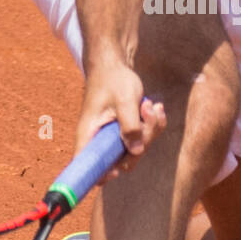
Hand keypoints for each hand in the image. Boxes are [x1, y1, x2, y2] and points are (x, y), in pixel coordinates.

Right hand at [76, 59, 166, 180]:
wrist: (113, 64)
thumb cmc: (113, 79)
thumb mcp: (124, 101)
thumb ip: (130, 126)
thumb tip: (136, 152)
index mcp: (89, 135)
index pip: (87, 167)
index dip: (102, 175)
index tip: (117, 169)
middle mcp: (99, 140)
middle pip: (122, 160)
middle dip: (142, 142)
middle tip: (146, 113)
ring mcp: (112, 136)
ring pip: (136, 149)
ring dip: (150, 129)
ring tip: (149, 105)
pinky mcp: (124, 131)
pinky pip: (142, 138)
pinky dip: (151, 124)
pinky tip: (153, 107)